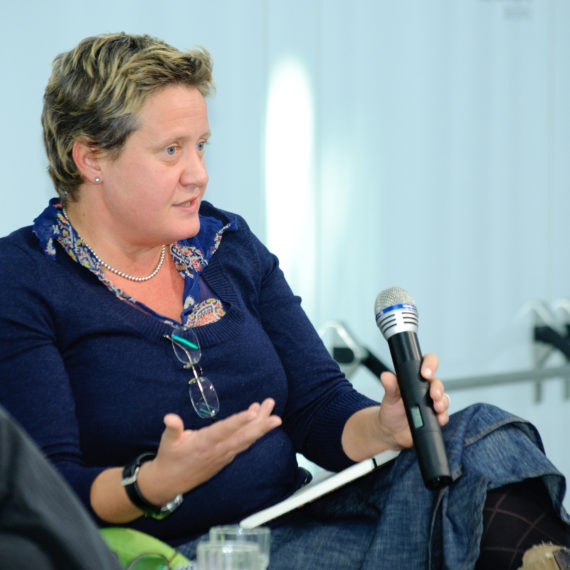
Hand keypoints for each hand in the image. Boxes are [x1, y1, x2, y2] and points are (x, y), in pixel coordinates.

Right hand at [137, 398, 281, 505]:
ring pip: (246, 440)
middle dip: (260, 426)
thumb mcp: (167, 442)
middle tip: (276, 417)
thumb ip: (172, 429)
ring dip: (261, 426)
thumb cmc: (169, 458)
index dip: (239, 422)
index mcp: (204, 443)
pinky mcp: (226, 457)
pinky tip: (261, 420)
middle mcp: (218, 450)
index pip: (224, 430)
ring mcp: (224, 455)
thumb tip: (170, 418)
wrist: (170, 483)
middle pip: (243, 437)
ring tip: (273, 412)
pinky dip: (254, 432)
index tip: (253, 413)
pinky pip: (244, 444)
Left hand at [377, 353, 449, 449]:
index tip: (425, 372)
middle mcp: (426, 389)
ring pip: (443, 398)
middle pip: (437, 383)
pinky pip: (444, 415)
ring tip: (436, 407)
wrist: (392, 431)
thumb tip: (386, 376)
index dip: (430, 364)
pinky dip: (443, 417)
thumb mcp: (389, 398)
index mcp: (415, 379)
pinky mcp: (435, 417)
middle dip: (437, 388)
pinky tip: (438, 419)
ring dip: (442, 402)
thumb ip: (390, 386)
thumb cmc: (391, 410)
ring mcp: (432, 403)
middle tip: (433, 395)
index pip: (427, 364)